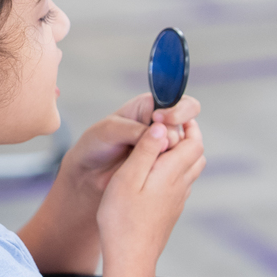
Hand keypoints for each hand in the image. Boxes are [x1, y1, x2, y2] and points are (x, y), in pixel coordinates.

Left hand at [63, 94, 200, 195]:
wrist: (89, 172)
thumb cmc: (96, 144)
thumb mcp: (110, 130)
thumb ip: (135, 130)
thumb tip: (161, 137)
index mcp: (152, 107)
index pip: (182, 103)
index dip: (178, 111)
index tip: (160, 119)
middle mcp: (164, 126)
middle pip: (187, 129)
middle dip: (171, 137)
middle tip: (152, 145)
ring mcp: (165, 148)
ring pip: (184, 151)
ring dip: (168, 156)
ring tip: (144, 160)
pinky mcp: (164, 168)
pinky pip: (177, 168)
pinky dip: (166, 170)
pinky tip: (147, 171)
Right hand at [96, 119, 204, 268]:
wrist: (130, 258)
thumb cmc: (122, 219)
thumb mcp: (127, 178)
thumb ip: (145, 150)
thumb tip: (162, 125)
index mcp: (172, 172)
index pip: (193, 140)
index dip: (183, 124)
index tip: (163, 116)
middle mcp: (181, 184)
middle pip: (196, 152)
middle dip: (185, 135)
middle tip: (163, 127)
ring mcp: (178, 199)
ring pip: (191, 168)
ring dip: (181, 153)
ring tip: (158, 147)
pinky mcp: (171, 210)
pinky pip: (181, 183)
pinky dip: (174, 170)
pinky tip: (153, 174)